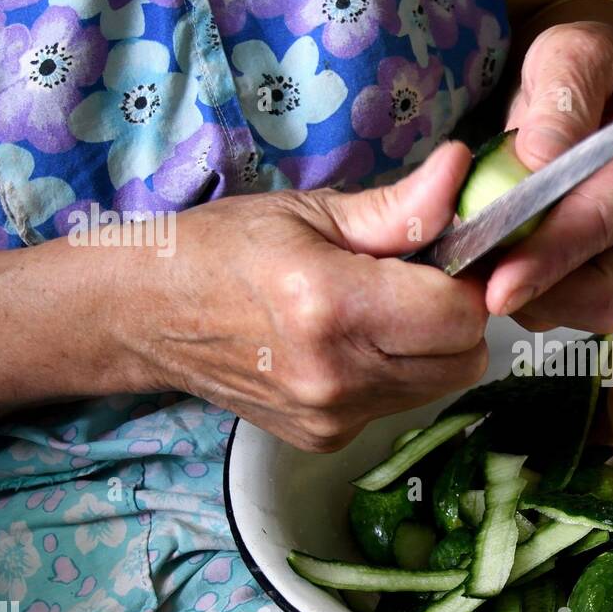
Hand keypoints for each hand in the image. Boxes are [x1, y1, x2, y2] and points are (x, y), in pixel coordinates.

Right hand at [134, 143, 488, 452]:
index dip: (465, 282)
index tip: (446, 260)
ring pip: (439, 387)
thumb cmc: (224, 250)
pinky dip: (395, 375)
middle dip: (456, 319)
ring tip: (380, 313)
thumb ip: (399, 207)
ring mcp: (332, 417)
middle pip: (464, 361)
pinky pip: (399, 405)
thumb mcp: (310, 211)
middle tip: (418, 285)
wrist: (147, 317)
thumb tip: (463, 172)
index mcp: (333, 306)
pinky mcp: (326, 439)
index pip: (459, 314)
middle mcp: (337, 375)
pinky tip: (352, 346)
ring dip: (430, 350)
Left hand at [490, 5, 612, 332]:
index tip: (503, 282)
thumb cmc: (582, 71)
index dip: (553, 254)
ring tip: (488, 256)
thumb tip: (542, 159)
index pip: (608, 217)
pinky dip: (532, 295)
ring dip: (533, 296)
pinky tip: (504, 259)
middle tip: (480, 277)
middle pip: (611, 287)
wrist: (584, 88)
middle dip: (542, 291)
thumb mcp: (571, 54)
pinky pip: (572, 307)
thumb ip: (562, 98)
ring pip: (591, 308)